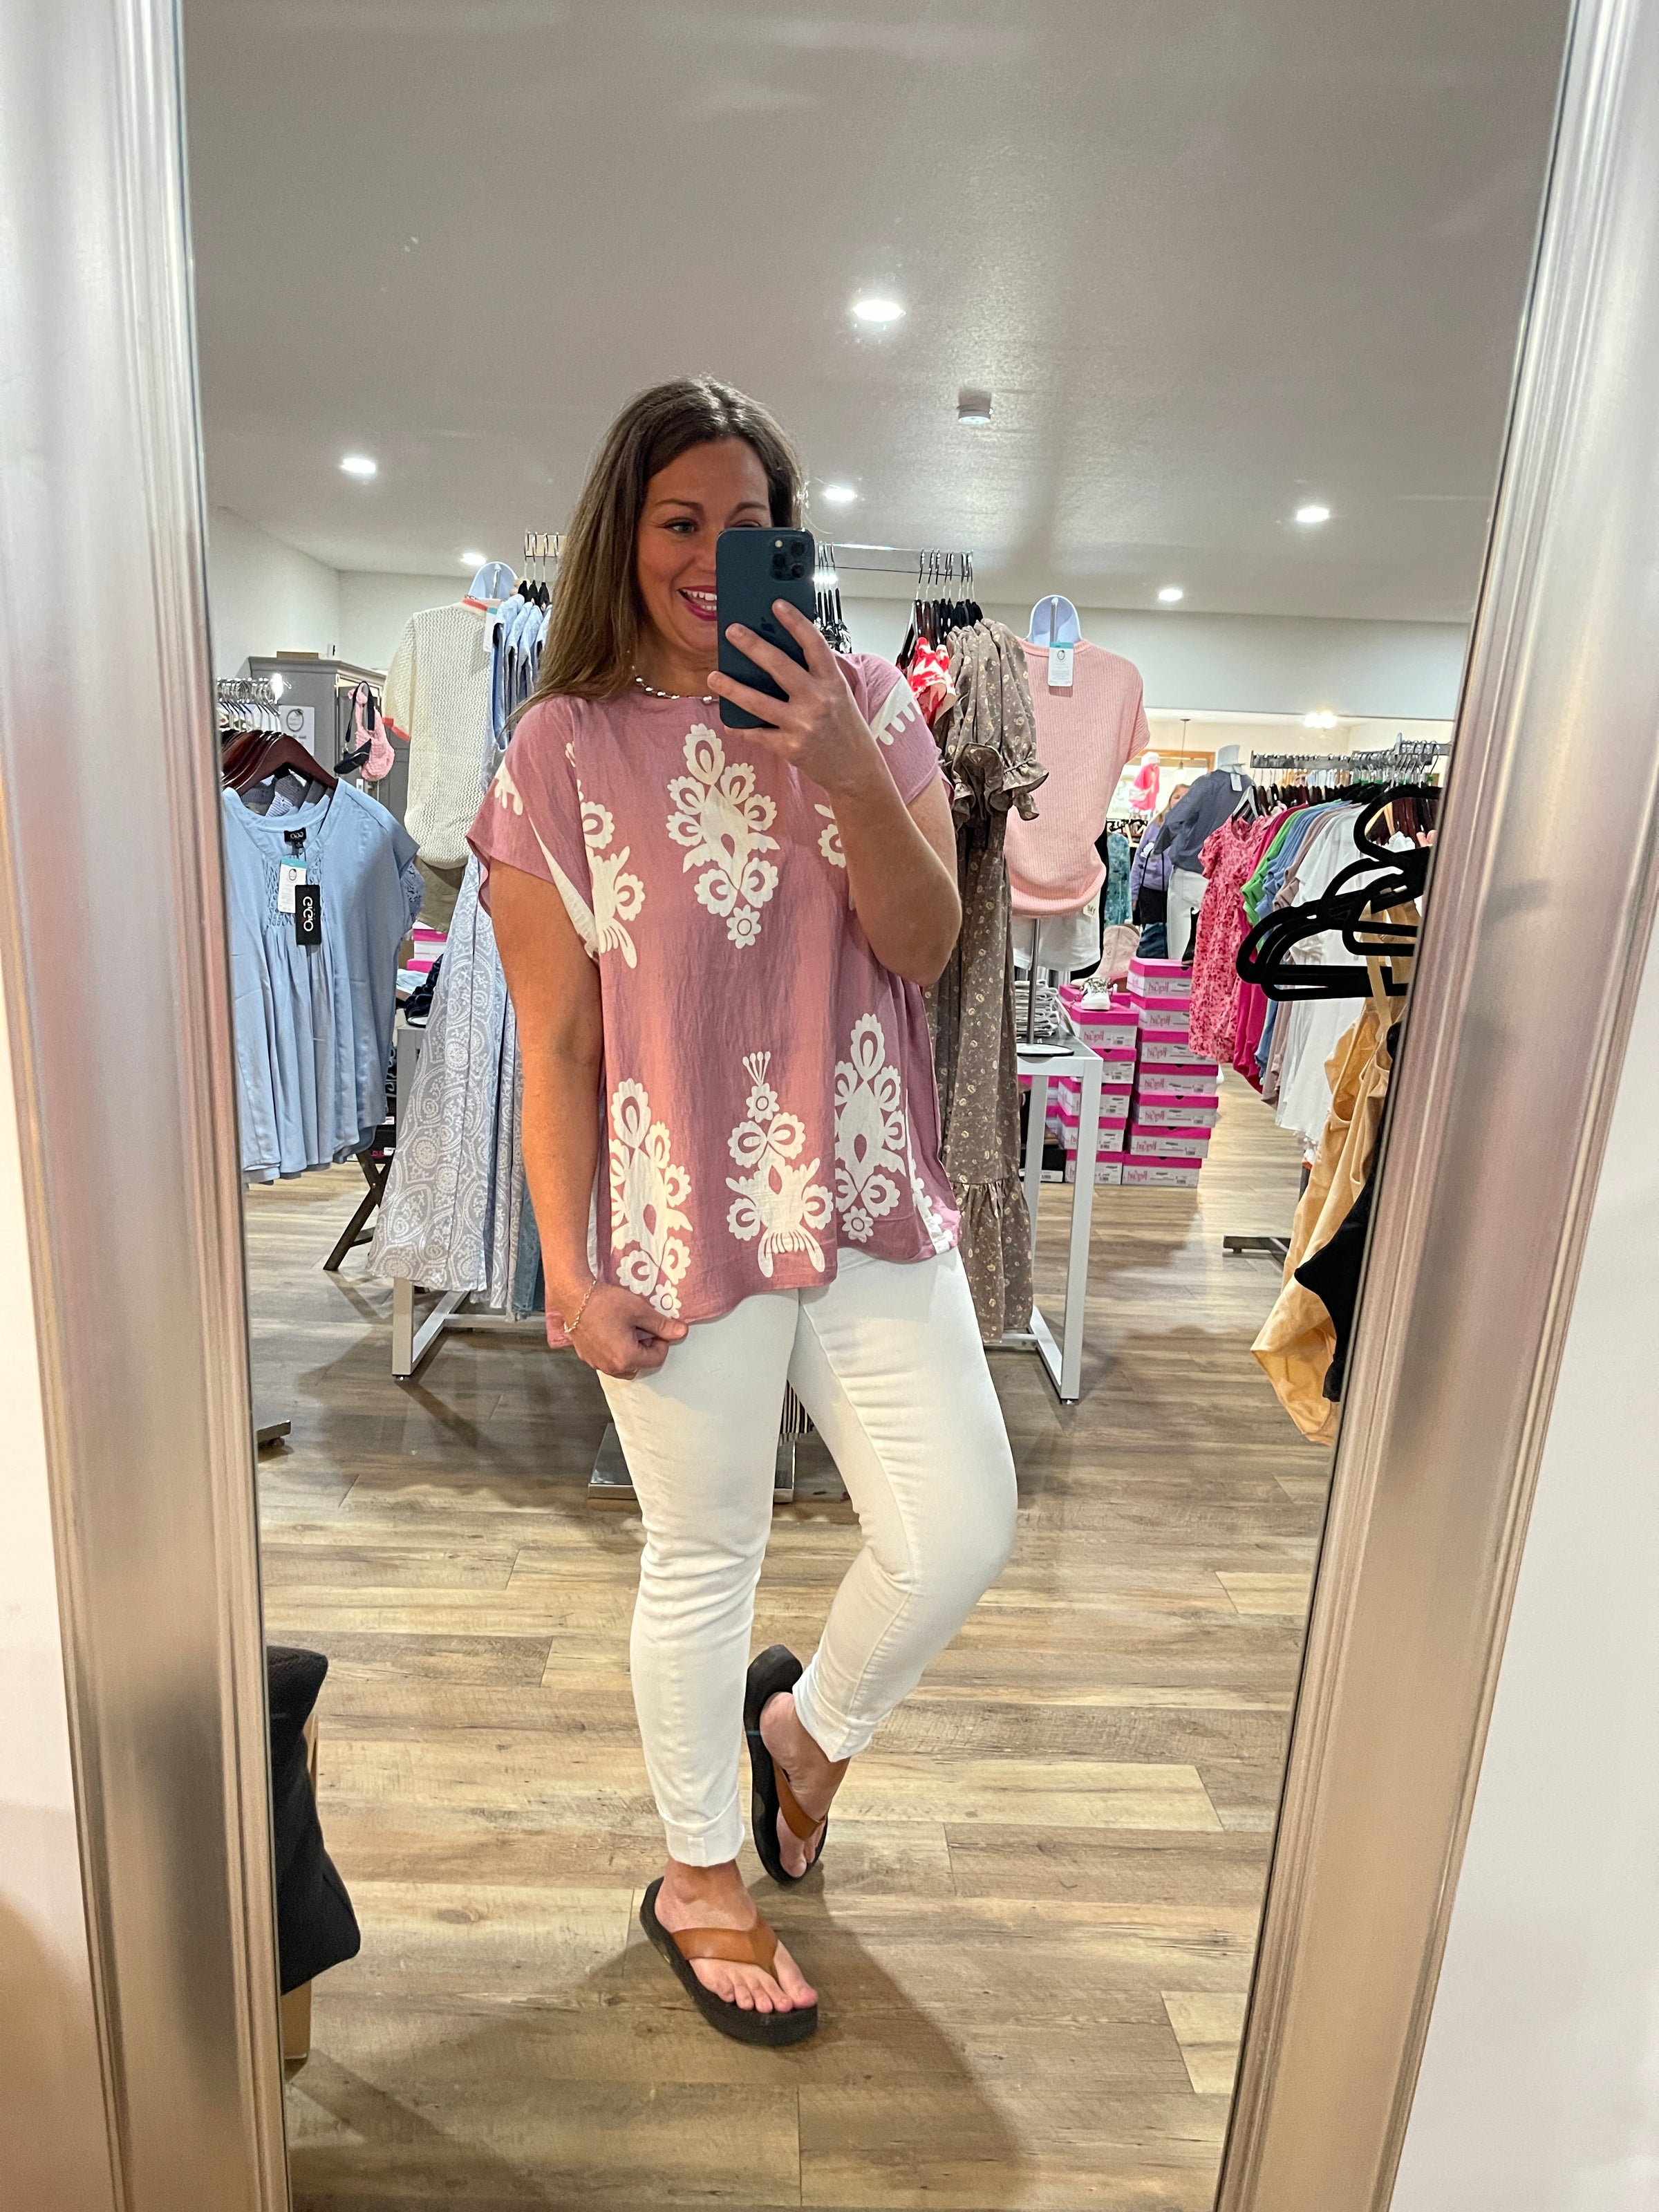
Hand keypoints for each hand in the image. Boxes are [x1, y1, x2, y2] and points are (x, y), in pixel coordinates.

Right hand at [566, 1282, 687, 1379]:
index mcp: (626, 1358)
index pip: (657, 1359)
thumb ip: (662, 1325)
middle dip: (646, 1348)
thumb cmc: (605, 1303)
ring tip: (628, 1329)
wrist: (574, 1297)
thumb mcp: (639, 1310)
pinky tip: (613, 1331)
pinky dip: (615, 1351)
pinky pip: (608, 1360)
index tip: (657, 1328)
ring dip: (631, 1351)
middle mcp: (611, 1367)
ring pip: (623, 1365)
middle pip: (640, 1364)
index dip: (662, 1342)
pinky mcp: (587, 1357)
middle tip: (642, 1327)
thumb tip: (681, 1332)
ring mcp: (596, 1363)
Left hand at [709, 601, 884, 799]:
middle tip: (733, 631)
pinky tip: (728, 720)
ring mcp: (803, 724)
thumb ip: (815, 675)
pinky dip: (741, 727)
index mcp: (832, 682)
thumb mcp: (839, 694)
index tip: (777, 604)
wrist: (855, 769)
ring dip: (732, 688)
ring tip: (713, 677)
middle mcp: (818, 700)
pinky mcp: (790, 747)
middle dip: (753, 646)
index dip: (795, 622)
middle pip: (780, 667)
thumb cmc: (845, 727)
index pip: (814, 644)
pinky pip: (758, 733)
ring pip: (759, 702)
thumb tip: (777, 653)